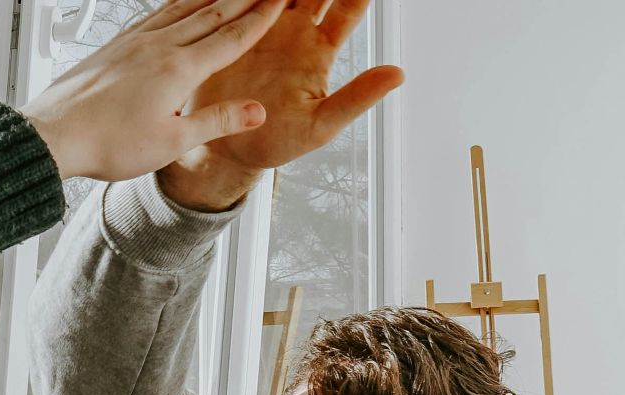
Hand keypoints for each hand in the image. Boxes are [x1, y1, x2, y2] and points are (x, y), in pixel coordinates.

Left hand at [21, 0, 286, 181]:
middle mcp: (159, 47)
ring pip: (184, 7)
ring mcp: (135, 41)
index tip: (281, 3)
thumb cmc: (108, 143)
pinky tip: (180, 1)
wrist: (55, 134)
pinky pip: (156, 13)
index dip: (260, 19)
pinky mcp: (117, 44)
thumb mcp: (171, 142)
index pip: (231, 38)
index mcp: (179, 70)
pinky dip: (178, 2)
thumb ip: (216, 121)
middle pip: (212, 14)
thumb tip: (258, 111)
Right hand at [157, 0, 402, 209]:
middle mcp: (295, 32)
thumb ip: (356, 98)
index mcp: (320, 50)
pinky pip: (243, 1)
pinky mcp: (234, 31)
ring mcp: (264, 28)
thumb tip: (399, 74)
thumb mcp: (321, 125)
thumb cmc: (278, 142)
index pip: (348, 8)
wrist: (225, 149)